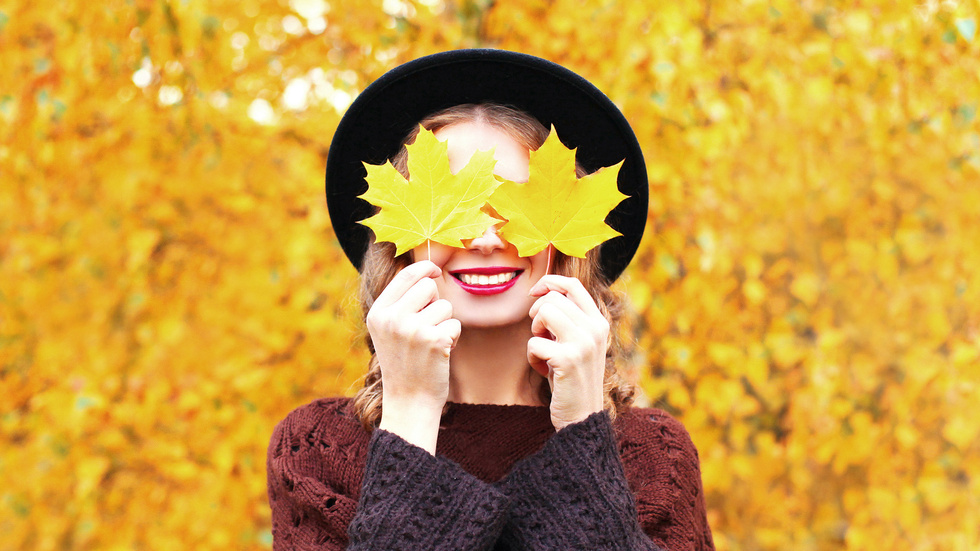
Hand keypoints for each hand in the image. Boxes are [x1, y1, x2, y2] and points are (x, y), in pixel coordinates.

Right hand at [366, 260, 459, 452]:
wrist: (409, 400)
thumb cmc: (404, 362)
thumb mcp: (389, 330)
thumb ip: (400, 301)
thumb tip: (426, 269)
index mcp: (378, 313)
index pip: (406, 275)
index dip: (426, 267)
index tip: (436, 269)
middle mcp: (393, 319)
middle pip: (429, 286)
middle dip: (435, 302)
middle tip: (428, 325)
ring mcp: (413, 330)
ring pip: (445, 306)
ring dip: (444, 323)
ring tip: (431, 343)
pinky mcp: (434, 341)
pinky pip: (455, 324)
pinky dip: (453, 338)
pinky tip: (439, 354)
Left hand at [527, 275, 607, 430]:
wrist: (582, 417)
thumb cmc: (572, 378)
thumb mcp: (577, 343)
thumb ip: (568, 319)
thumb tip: (544, 292)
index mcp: (599, 322)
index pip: (573, 285)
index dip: (549, 282)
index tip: (535, 292)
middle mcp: (595, 329)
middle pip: (552, 299)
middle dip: (537, 316)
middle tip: (542, 337)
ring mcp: (583, 343)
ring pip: (544, 312)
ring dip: (535, 333)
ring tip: (544, 351)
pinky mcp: (568, 359)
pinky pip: (534, 343)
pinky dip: (532, 357)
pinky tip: (544, 371)